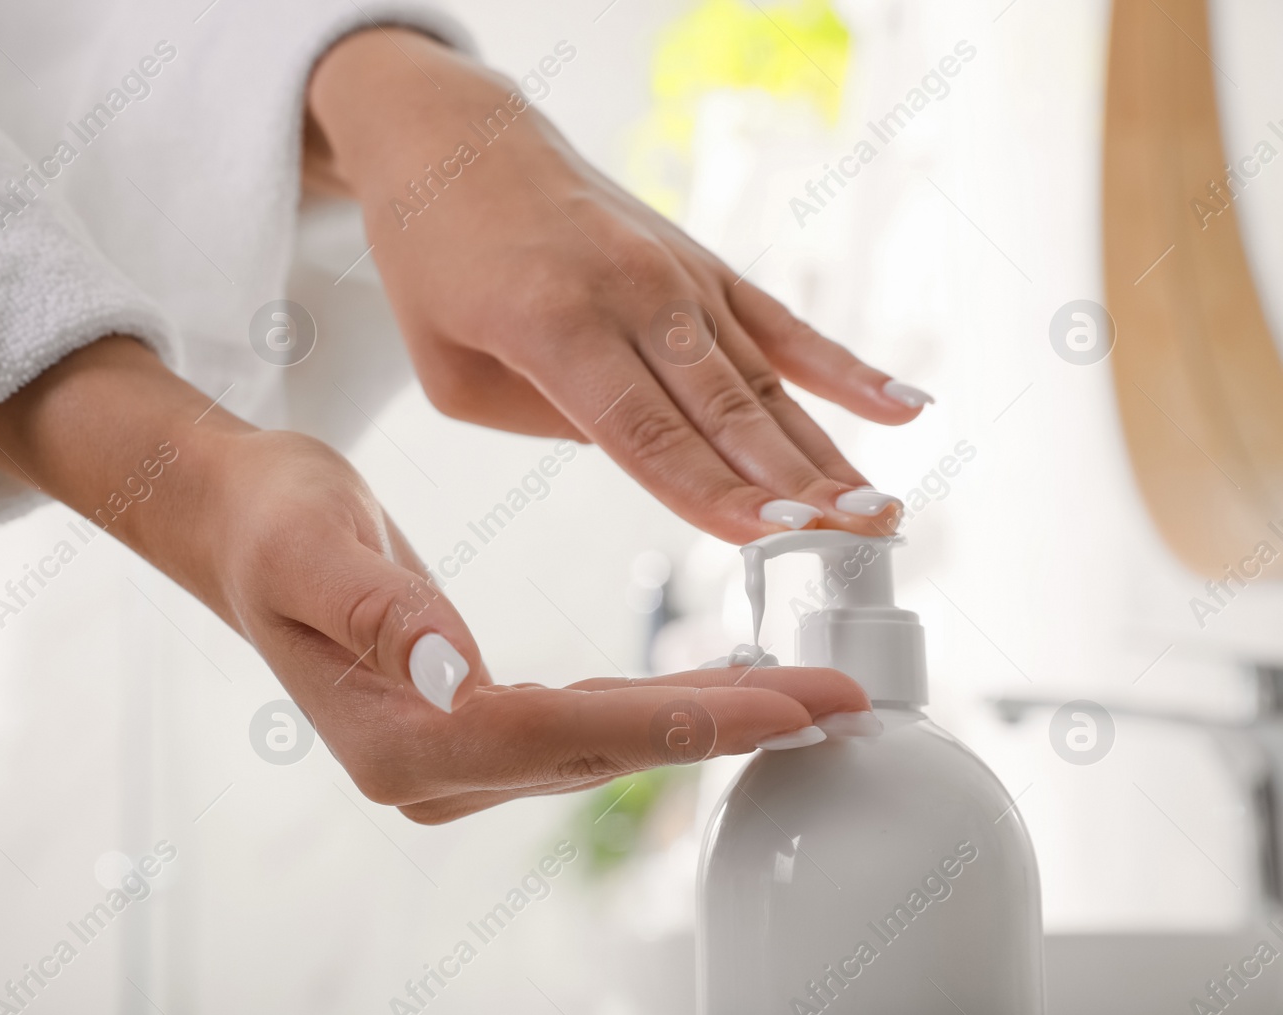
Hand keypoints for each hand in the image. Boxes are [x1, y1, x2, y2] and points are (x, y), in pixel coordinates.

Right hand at [0, 339, 873, 821]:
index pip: (565, 736)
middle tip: (838, 700)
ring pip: (604, 746)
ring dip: (703, 722)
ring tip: (804, 696)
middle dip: (725, 728)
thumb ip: (382, 614)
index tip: (790, 705)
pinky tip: (713, 693)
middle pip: (604, 753)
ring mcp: (449, 760)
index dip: (683, 723)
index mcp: (398, 738)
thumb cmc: (268, 523)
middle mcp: (429, 770)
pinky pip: (584, 726)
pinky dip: (655, 708)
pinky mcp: (470, 730)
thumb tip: (453, 675)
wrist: (234, 526)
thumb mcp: (313, 548)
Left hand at [306, 29, 930, 543]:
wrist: (454, 138)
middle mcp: (632, 294)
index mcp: (554, 324)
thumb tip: (654, 453)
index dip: (717, 496)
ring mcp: (677, 274)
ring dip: (825, 451)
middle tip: (858, 548)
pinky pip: (782, 324)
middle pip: (725, 413)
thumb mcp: (453, 370)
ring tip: (882, 512)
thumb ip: (553, 422)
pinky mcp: (701, 262)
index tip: (778, 543)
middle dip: (795, 488)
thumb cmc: (436, 263)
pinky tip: (904, 407)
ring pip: (764, 381)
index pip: (647, 435)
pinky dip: (844, 368)